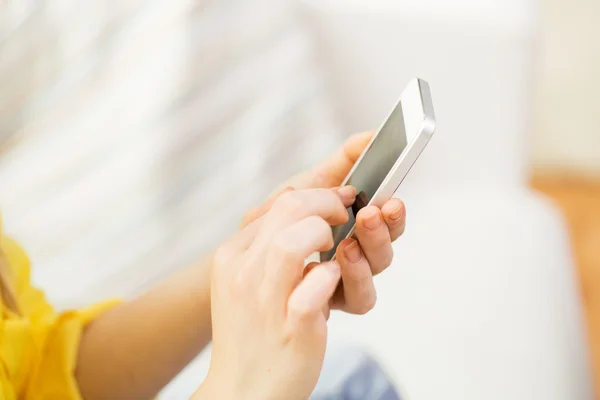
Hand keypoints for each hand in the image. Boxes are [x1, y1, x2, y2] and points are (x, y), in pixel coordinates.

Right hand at [199, 187, 355, 399]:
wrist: (243, 390)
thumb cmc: (250, 333)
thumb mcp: (242, 281)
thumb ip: (263, 244)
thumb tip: (294, 204)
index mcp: (231, 256)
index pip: (277, 204)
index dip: (316, 195)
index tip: (336, 201)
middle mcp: (244, 273)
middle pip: (289, 209)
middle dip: (327, 204)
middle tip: (343, 215)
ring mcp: (267, 299)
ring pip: (295, 240)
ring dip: (326, 236)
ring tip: (335, 249)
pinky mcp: (295, 325)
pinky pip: (319, 282)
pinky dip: (333, 275)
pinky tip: (332, 281)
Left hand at [240, 132, 405, 314]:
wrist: (237, 266)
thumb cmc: (273, 222)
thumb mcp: (305, 186)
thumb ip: (343, 161)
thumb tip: (370, 135)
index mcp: (354, 227)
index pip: (385, 222)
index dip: (394, 214)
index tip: (392, 201)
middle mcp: (353, 256)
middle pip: (384, 250)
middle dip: (383, 232)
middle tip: (372, 215)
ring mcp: (342, 281)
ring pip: (373, 276)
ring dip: (366, 256)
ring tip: (350, 243)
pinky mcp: (329, 303)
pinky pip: (354, 299)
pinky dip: (349, 281)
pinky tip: (333, 265)